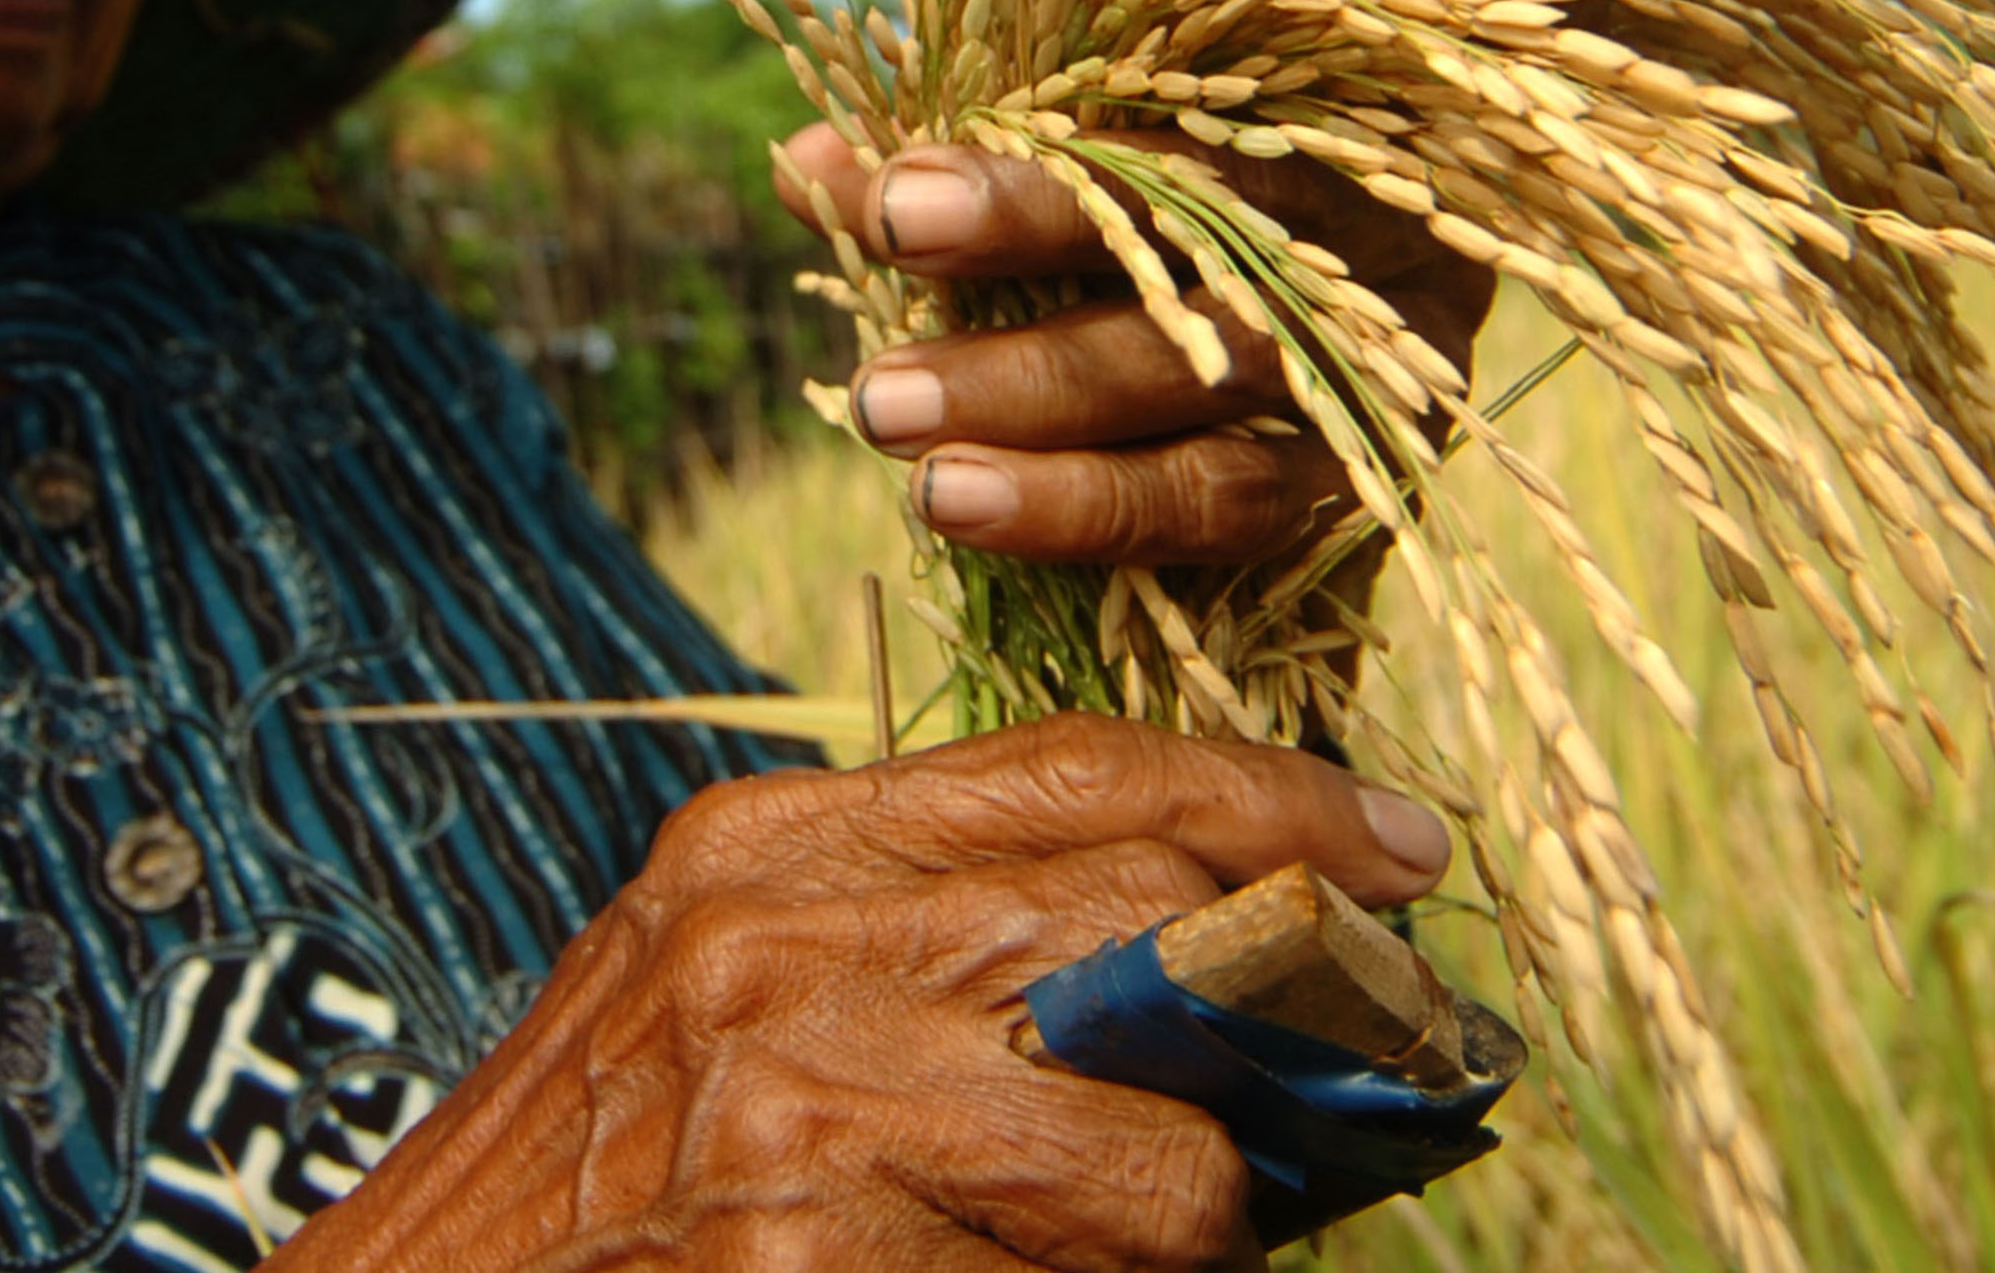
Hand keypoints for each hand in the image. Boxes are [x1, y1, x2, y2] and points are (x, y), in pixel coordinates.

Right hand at [278, 715, 1453, 1270]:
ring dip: (1192, 1235)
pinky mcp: (807, 1250)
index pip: (1079, 771)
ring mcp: (796, 1096)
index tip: (1401, 840)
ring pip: (1162, 1161)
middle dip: (1284, 1022)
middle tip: (1340, 1094)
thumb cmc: (593, 1184)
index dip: (1271, 797)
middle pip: (1154, 929)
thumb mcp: (728, 995)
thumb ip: (927, 945)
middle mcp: (780, 937)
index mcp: (765, 841)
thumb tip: (1195, 951)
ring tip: (1116, 1262)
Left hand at [781, 0, 1638, 568]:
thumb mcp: (1108, 81)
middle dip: (1032, 352)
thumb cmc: (1208, 111)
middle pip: (1199, 288)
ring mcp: (1383, 364)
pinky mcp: (1370, 470)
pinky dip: (1102, 523)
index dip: (1029, 186)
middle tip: (875, 391)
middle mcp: (1376, 228)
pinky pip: (1235, 513)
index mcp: (1327, 90)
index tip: (890, 200)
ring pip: (1222, 426)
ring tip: (919, 483)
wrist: (1393, 204)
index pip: (1167, 144)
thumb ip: (965, 124)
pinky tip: (977, 521)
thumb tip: (800, 161)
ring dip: (1063, 469)